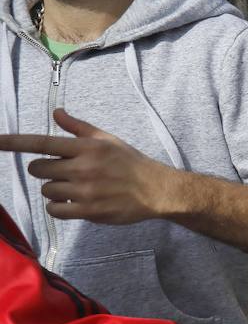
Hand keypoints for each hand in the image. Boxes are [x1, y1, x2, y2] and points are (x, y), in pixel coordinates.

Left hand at [0, 108, 175, 223]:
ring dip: (56, 190)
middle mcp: (83, 167)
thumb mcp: (107, 140)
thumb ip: (79, 128)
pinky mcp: (88, 210)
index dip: (14, 142)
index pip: (43, 142)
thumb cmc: (130, 163)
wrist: (156, 190)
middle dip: (45, 170)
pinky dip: (59, 207)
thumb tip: (57, 113)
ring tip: (76, 188)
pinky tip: (74, 203)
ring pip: (47, 190)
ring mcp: (85, 190)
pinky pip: (55, 209)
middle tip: (63, 172)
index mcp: (87, 147)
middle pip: (39, 169)